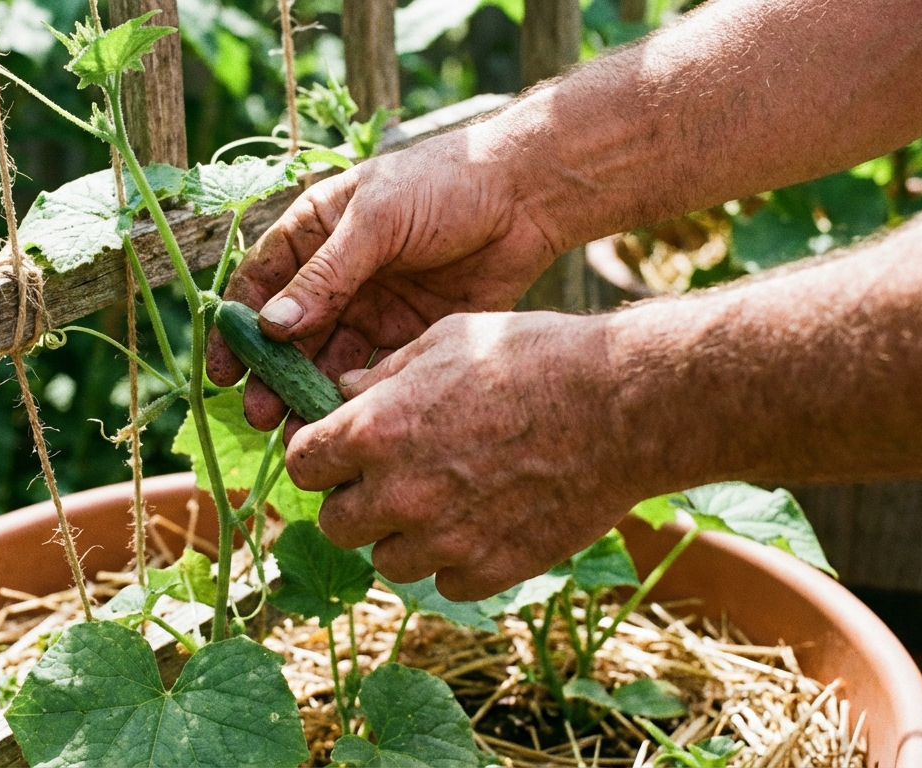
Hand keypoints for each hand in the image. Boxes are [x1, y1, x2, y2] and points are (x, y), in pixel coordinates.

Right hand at [206, 122, 560, 431]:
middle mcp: (336, 276)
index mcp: (314, 233)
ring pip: (327, 361)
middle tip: (259, 416)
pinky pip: (373, 373)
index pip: (260, 284)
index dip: (237, 329)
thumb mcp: (378, 220)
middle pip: (289, 334)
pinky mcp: (409, 336)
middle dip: (272, 375)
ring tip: (298, 431)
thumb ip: (327, 274)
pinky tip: (343, 422)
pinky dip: (355, 398)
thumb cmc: (445, 183)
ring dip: (309, 395)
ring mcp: (372, 308)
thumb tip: (272, 327)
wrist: (526, 196)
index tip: (223, 372)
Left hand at [283, 312, 662, 600]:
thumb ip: (383, 376)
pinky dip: (454, 559)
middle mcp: (398, 492)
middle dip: (355, 501)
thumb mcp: (445, 340)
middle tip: (390, 479)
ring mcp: (443, 539)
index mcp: (373, 430)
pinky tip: (482, 523)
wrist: (619, 405)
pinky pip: (445, 581)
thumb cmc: (533, 356)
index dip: (319, 456)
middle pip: (336, 523)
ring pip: (388, 560)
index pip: (303, 463)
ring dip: (403, 535)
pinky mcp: (489, 569)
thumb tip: (343, 394)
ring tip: (442, 501)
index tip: (338, 452)